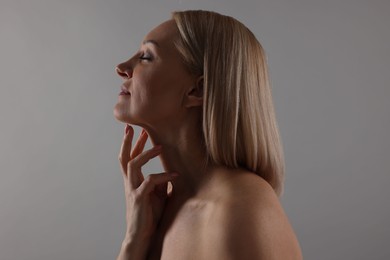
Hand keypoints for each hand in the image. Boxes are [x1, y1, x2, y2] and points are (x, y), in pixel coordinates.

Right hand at [118, 124, 178, 241]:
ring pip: (132, 165)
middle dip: (128, 141)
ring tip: (160, 146)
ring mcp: (133, 189)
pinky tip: (175, 175)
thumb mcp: (157, 195)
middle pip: (124, 158)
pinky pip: (150, 181)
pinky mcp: (139, 198)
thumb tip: (170, 173)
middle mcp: (130, 183)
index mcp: (133, 181)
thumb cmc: (149, 216)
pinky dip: (163, 176)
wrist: (141, 235)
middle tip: (133, 127)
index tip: (141, 131)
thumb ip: (160, 184)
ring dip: (146, 154)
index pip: (130, 158)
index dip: (134, 144)